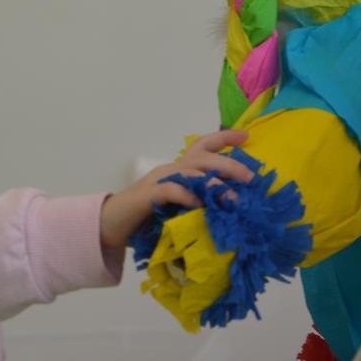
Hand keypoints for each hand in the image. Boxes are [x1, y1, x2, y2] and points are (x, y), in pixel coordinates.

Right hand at [100, 129, 251, 248]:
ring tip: (232, 197)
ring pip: (189, 171)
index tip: (246, 137)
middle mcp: (170, 170)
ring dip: (213, 183)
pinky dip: (186, 196)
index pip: (202, 146)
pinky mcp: (148, 195)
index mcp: (178, 171)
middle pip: (202, 156)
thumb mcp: (179, 209)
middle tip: (249, 178)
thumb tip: (231, 210)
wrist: (110, 224)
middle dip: (228, 164)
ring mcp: (158, 180)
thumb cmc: (146, 218)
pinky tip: (199, 205)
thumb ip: (199, 205)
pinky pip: (171, 190)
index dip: (224, 139)